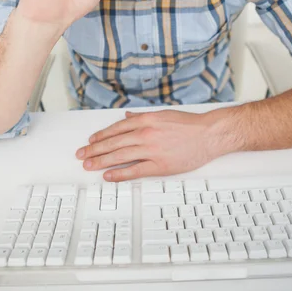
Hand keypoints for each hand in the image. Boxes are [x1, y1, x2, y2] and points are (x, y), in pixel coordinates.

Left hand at [75, 109, 226, 181]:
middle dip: (95, 149)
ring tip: (89, 165)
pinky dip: (120, 174)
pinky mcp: (159, 165)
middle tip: (82, 154)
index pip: (117, 128)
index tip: (91, 141)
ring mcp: (152, 150)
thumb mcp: (163, 114)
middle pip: (113, 142)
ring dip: (101, 161)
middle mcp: (146, 133)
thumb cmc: (189, 125)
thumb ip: (143, 117)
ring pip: (120, 156)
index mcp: (146, 120)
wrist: (209, 134)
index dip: (101, 136)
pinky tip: (109, 176)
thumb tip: (128, 118)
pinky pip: (135, 170)